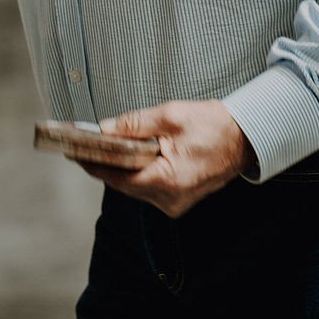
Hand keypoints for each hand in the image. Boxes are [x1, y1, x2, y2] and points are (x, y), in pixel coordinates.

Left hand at [77, 99, 255, 217]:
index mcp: (167, 181)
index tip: (73, 151)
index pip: (117, 176)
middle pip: (123, 182)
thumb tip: (104, 129)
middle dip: (104, 162)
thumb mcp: (171, 116)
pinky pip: (148, 185)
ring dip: (120, 166)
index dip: (93, 162)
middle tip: (82, 144)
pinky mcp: (177, 198)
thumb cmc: (213, 126)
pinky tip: (128, 154)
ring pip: (134, 185)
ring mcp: (174, 203)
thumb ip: (134, 124)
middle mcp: (169, 200)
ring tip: (101, 146)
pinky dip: (136, 170)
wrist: (245, 138)